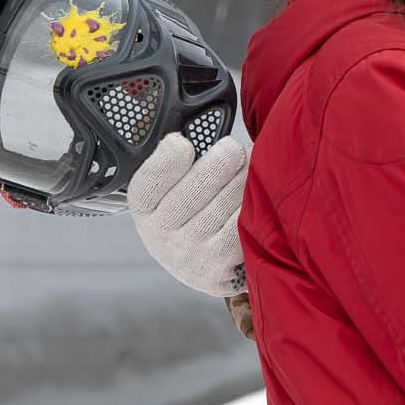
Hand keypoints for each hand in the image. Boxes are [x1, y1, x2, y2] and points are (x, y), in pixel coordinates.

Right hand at [127, 134, 248, 295]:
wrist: (202, 265)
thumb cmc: (190, 216)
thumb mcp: (171, 190)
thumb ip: (179, 164)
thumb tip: (198, 138)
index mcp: (145, 206)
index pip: (148, 183)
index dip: (165, 162)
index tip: (181, 143)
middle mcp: (161, 232)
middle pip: (192, 192)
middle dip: (218, 164)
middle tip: (233, 148)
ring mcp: (189, 252)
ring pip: (223, 206)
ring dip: (243, 181)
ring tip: (254, 166)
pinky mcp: (216, 265)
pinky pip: (240, 227)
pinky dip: (252, 207)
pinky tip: (259, 195)